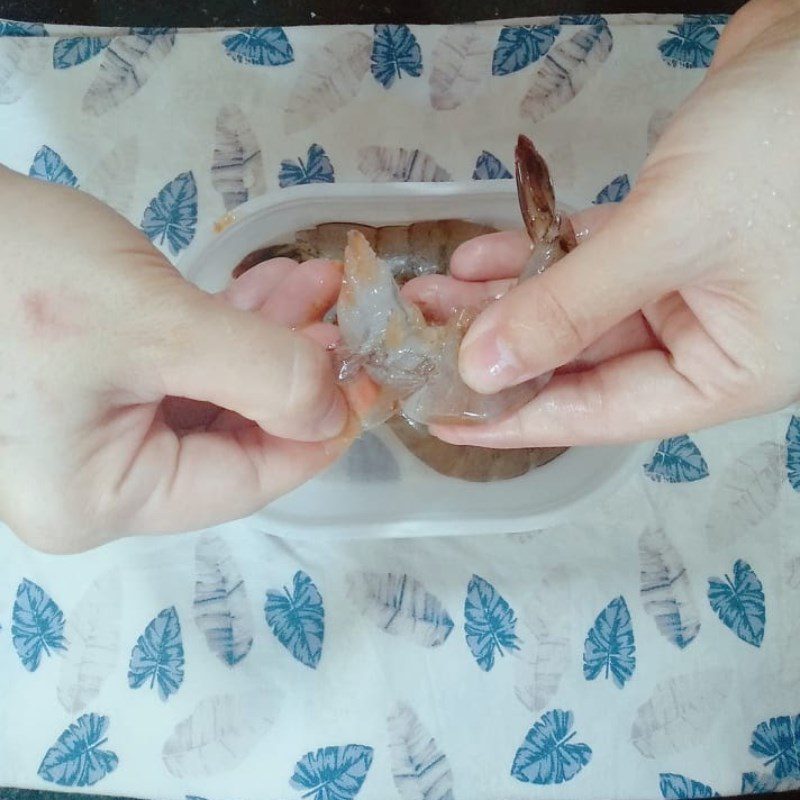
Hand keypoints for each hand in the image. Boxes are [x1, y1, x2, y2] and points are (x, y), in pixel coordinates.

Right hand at [0, 167, 349, 552]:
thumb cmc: (16, 275)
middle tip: (348, 321)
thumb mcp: (154, 324)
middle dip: (297, 372)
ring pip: (217, 394)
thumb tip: (335, 412)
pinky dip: (230, 326)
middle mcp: (99, 480)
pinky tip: (272, 286)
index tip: (371, 384)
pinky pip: (184, 366)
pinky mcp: (96, 381)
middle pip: (235, 436)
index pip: (246, 480)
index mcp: (104, 498)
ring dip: (271, 338)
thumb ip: (261, 373)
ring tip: (320, 288)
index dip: (319, 433)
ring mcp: (94, 431)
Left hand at [408, 0, 799, 448]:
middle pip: (578, 359)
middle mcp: (705, 338)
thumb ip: (572, 307)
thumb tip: (483, 370)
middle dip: (496, 345)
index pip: (598, 414)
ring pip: (576, 308)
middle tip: (420, 339)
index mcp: (723, 372)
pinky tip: (479, 256)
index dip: (514, 419)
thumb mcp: (673, 236)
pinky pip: (589, 258)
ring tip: (431, 296)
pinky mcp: (670, 232)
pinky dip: (538, 254)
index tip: (444, 419)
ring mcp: (686, 284)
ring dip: (505, 299)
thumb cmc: (787, 148)